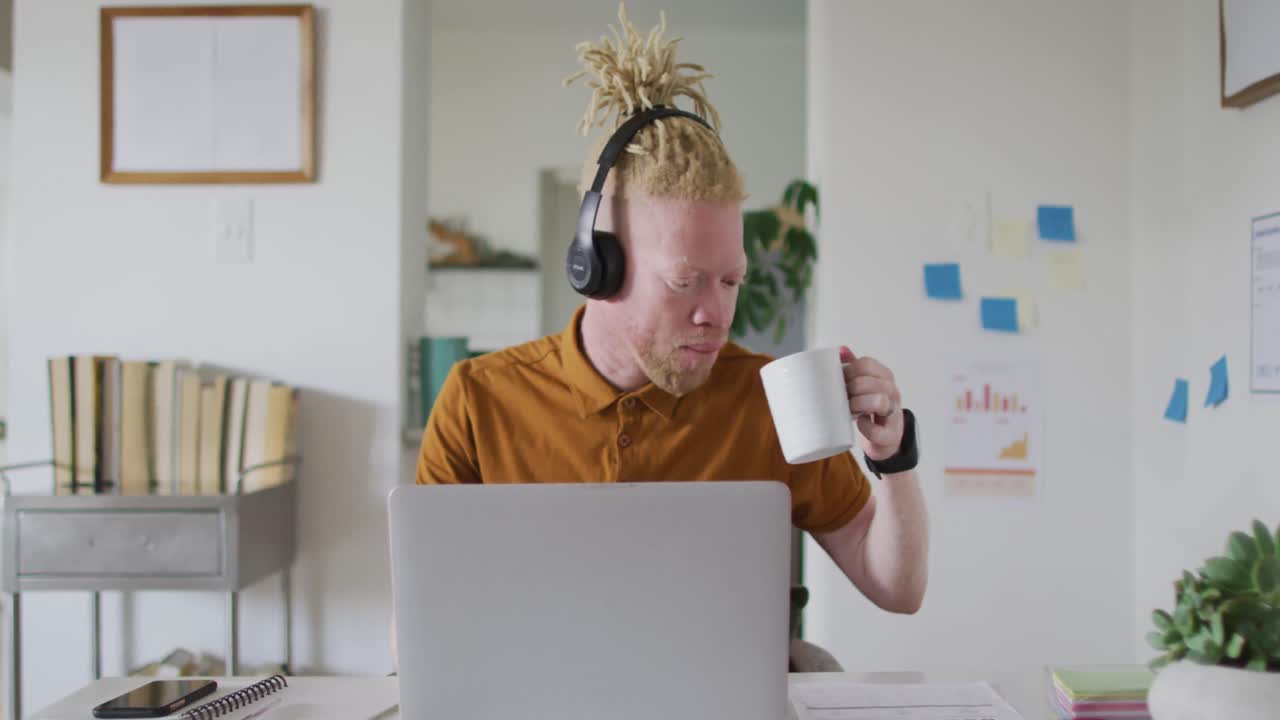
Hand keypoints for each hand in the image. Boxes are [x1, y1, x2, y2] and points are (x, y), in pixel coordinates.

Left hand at [840, 346, 904, 461]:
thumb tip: (840, 350)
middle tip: (843, 395)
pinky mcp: (889, 435)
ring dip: (859, 404)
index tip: (840, 379)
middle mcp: (892, 392)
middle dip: (853, 388)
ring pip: (880, 401)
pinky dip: (866, 426)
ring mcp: (893, 414)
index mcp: (884, 377)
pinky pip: (878, 430)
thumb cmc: (870, 408)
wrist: (885, 438)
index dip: (849, 370)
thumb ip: (854, 368)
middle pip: (872, 381)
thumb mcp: (864, 385)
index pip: (867, 364)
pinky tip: (859, 422)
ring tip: (849, 408)